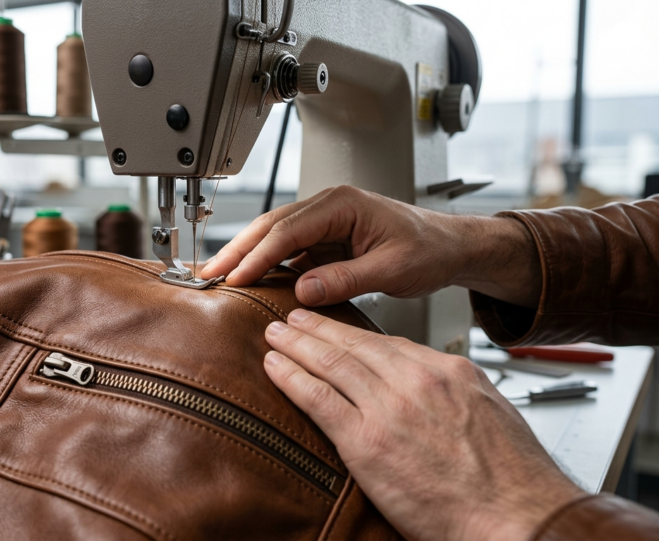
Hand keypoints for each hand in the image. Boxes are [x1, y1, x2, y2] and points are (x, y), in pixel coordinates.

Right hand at [201, 186, 541, 308]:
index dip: (257, 255)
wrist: (451, 248)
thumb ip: (347, 279)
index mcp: (343, 204)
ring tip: (218, 276)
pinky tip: (251, 281)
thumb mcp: (392, 268)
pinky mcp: (326, 240)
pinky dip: (267, 265)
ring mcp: (326, 222)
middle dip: (237, 250)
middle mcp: (329, 206)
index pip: (288, 230)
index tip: (235, 277)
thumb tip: (303, 290)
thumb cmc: (430, 249)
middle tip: (207, 273)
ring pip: (274, 237)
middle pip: (270, 226)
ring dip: (247, 256)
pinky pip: (289, 251)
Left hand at [263, 310, 583, 540]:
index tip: (336, 328)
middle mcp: (416, 381)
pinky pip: (317, 398)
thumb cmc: (514, 480)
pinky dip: (291, 378)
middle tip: (293, 316)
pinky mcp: (366, 441)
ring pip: (330, 363)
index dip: (353, 333)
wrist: (518, 518)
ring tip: (276, 334)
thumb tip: (438, 388)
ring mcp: (389, 408)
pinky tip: (274, 366)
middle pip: (354, 344)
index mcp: (448, 372)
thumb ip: (456, 393)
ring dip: (297, 345)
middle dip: (318, 328)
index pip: (388, 344)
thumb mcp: (492, 414)